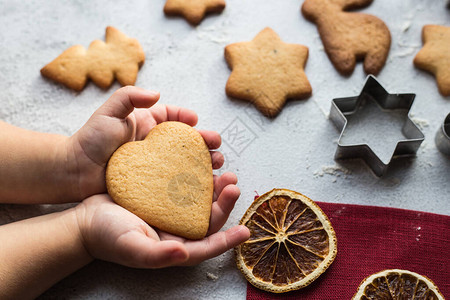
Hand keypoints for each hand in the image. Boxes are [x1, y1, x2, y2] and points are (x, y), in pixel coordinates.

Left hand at [69, 86, 223, 199]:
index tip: (198, 123)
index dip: (188, 119)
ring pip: (186, 162)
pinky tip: (202, 186)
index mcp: (147, 124)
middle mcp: (154, 145)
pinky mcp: (153, 184)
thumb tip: (156, 93)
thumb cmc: (90, 140)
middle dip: (204, 144)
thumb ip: (130, 96)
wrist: (75, 173)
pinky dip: (191, 182)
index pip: (173, 118)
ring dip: (203, 163)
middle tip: (217, 148)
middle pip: (186, 142)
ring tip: (216, 166)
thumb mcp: (109, 112)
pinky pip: (176, 181)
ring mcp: (155, 165)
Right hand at [75, 173, 249, 267]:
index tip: (245, 230)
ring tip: (222, 169)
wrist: (85, 218)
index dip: (227, 240)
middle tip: (232, 182)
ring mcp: (169, 211)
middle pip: (207, 217)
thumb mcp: (131, 247)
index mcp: (174, 246)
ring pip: (199, 199)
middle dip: (224, 202)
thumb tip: (183, 252)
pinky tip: (200, 162)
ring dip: (213, 186)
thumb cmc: (106, 237)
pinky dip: (194, 175)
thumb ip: (157, 254)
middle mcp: (176, 229)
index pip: (206, 245)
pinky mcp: (162, 195)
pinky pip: (184, 185)